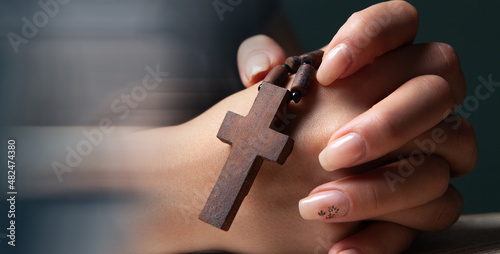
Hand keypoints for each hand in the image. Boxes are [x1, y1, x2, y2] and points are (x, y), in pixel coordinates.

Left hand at [236, 1, 476, 252]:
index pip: (400, 22)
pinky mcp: (412, 206)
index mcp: (372, 67)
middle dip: (389, 122)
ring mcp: (418, 157)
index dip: (375, 35)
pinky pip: (432, 216)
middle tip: (332, 153)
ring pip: (441, 165)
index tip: (329, 69)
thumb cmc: (261, 136)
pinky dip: (381, 238)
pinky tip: (337, 248)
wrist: (252, 190)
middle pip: (438, 90)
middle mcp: (405, 106)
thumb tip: (262, 68)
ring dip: (380, 190)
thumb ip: (261, 62)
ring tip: (317, 206)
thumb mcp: (258, 97)